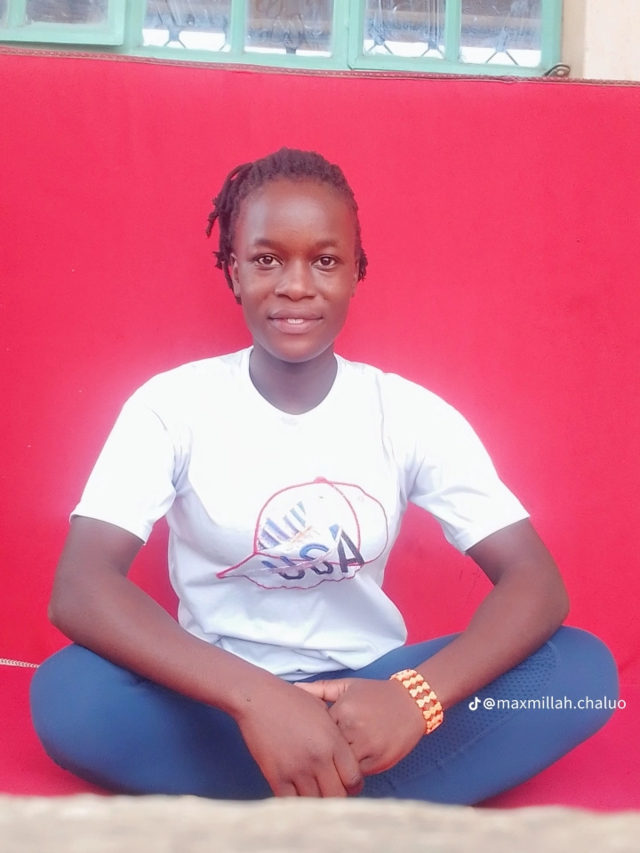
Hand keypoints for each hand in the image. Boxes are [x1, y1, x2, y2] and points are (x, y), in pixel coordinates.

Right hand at [233, 680, 363, 797]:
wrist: (258, 699)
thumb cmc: (291, 700)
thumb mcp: (322, 710)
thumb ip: (335, 735)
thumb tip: (344, 754)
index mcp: (333, 741)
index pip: (354, 778)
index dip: (353, 785)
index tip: (346, 783)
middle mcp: (318, 758)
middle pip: (337, 796)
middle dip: (336, 796)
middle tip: (329, 790)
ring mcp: (297, 769)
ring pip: (315, 803)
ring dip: (316, 800)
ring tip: (312, 791)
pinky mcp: (276, 776)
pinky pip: (291, 802)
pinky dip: (295, 801)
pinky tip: (295, 791)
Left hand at [295, 678, 425, 774]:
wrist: (413, 703)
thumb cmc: (376, 694)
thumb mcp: (348, 686)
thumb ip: (320, 689)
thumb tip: (295, 687)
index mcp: (343, 710)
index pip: (316, 730)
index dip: (310, 735)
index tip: (307, 737)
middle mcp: (354, 730)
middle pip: (326, 751)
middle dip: (319, 754)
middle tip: (311, 755)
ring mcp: (367, 748)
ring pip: (340, 766)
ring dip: (333, 766)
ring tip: (327, 764)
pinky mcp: (379, 762)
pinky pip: (356, 774)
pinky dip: (349, 773)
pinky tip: (344, 767)